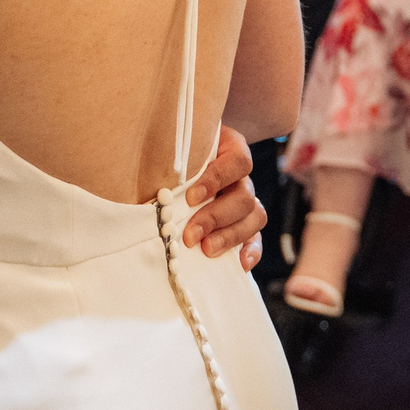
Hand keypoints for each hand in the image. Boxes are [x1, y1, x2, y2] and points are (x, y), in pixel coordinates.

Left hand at [178, 125, 267, 268]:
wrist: (169, 158)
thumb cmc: (169, 153)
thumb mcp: (172, 147)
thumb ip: (170, 157)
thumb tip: (153, 175)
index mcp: (230, 148)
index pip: (238, 161)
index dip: (217, 180)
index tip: (191, 198)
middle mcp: (240, 176)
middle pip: (244, 196)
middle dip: (216, 218)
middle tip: (190, 235)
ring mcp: (245, 200)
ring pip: (254, 216)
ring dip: (230, 236)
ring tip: (206, 249)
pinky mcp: (245, 223)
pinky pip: (257, 236)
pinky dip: (251, 250)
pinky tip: (240, 263)